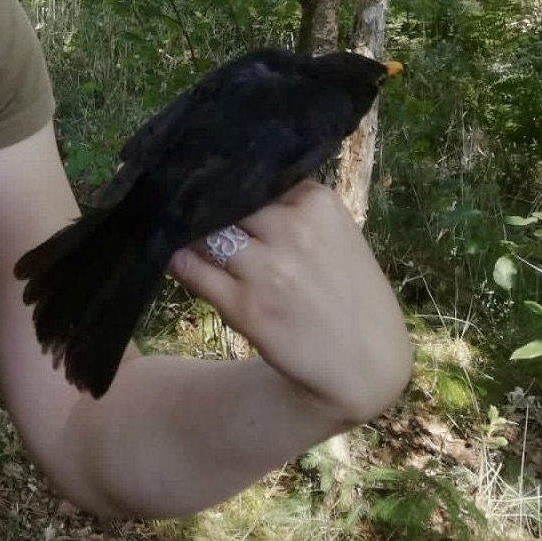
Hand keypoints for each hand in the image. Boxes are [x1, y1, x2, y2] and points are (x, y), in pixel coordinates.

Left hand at [169, 180, 411, 424]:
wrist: (366, 363)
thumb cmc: (348, 293)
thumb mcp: (336, 234)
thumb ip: (292, 207)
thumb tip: (231, 185)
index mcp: (317, 204)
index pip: (254, 177)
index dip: (230, 183)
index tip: (212, 184)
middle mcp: (292, 231)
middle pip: (225, 201)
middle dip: (206, 206)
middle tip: (186, 207)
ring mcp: (268, 270)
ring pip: (204, 233)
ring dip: (188, 233)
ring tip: (180, 233)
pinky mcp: (246, 308)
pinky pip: (192, 271)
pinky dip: (179, 261)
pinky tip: (175, 258)